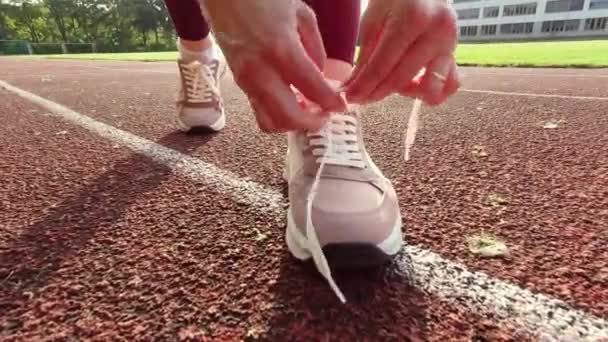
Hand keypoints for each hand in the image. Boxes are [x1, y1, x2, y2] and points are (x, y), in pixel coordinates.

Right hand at [199, 0, 345, 131]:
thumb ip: (315, 48)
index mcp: (281, 50)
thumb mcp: (301, 13)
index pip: (312, 89)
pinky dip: (277, 114)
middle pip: (287, 117)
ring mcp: (246, 80)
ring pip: (269, 121)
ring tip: (306, 110)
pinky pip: (259, 110)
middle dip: (311, 123)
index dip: (331, 103)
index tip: (342, 107)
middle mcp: (261, 71)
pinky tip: (290, 101)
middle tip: (325, 115)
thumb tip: (320, 75)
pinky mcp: (239, 84)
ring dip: (291, 123)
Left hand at [343, 0, 459, 105]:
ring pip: (431, 88)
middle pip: (401, 78)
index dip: (363, 86)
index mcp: (413, 19)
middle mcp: (437, 33)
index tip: (349, 97)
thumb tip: (351, 89)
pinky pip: (450, 85)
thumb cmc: (393, 1)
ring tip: (391, 83)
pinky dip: (432, 91)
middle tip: (360, 97)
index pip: (383, 64)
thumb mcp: (373, 21)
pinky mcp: (455, 54)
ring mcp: (450, 45)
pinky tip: (413, 85)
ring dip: (406, 94)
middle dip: (376, 93)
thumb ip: (365, 57)